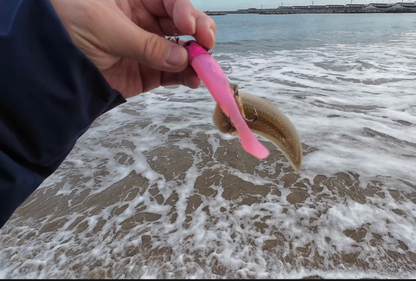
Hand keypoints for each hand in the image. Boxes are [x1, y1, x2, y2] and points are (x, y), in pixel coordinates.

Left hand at [50, 0, 216, 97]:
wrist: (43, 64)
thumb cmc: (64, 28)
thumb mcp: (103, 27)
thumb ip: (144, 43)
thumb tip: (181, 58)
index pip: (170, 0)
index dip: (185, 10)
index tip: (189, 25)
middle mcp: (144, 20)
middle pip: (182, 23)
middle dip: (198, 33)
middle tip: (206, 45)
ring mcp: (147, 47)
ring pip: (182, 50)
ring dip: (196, 58)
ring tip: (203, 68)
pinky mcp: (146, 72)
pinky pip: (172, 74)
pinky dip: (185, 77)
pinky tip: (193, 79)